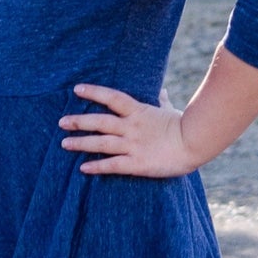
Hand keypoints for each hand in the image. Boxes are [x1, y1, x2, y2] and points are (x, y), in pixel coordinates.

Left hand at [59, 84, 197, 177]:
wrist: (196, 142)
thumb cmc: (185, 126)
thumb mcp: (170, 110)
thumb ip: (162, 100)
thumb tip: (161, 90)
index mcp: (139, 111)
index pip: (112, 98)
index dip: (94, 92)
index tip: (77, 89)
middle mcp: (132, 127)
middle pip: (100, 121)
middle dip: (79, 121)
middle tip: (61, 122)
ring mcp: (133, 145)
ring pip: (102, 143)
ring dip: (82, 143)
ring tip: (64, 144)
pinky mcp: (137, 163)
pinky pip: (113, 165)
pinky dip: (97, 166)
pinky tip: (83, 168)